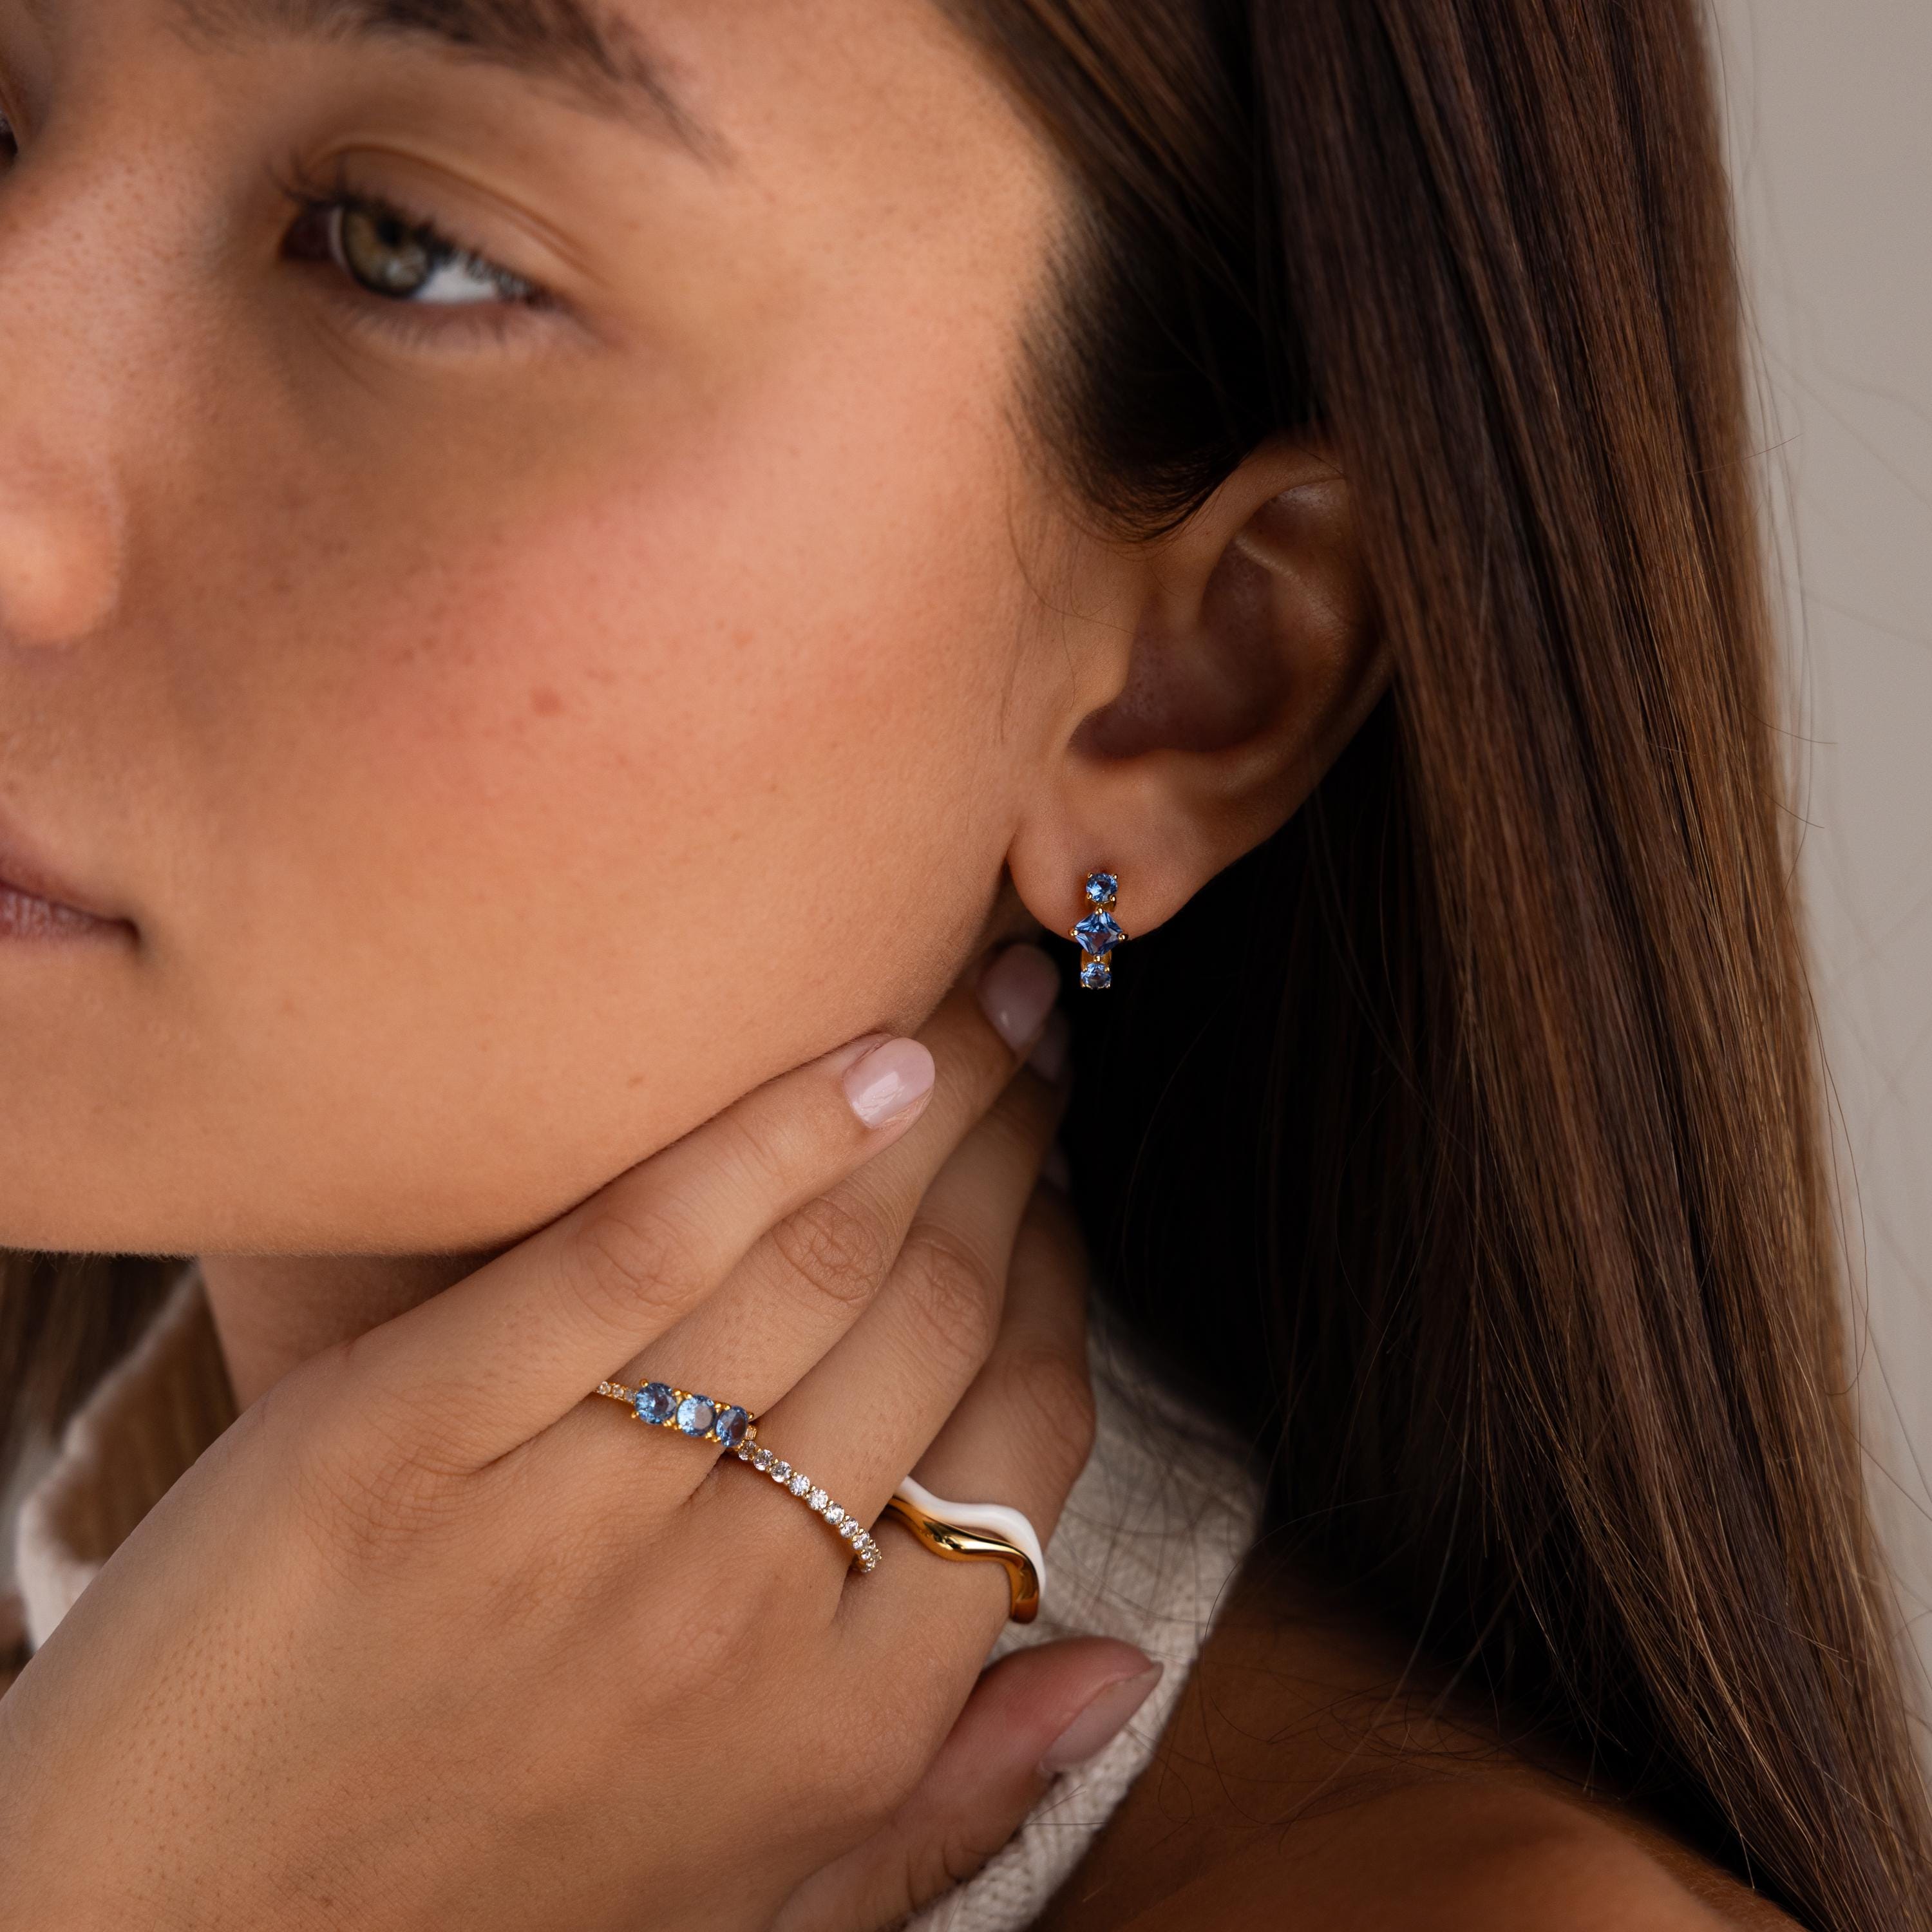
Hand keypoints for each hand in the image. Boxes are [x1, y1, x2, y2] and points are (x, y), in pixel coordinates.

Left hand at [0, 944, 1150, 1930]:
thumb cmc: (487, 1911)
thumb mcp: (760, 1900)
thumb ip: (953, 1789)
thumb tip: (1118, 1666)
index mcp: (841, 1723)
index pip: (1025, 1441)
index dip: (1058, 1280)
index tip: (1047, 1189)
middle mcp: (740, 1617)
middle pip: (939, 1312)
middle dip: (1016, 1148)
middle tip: (1034, 1034)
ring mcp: (575, 1524)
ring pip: (818, 1259)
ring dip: (932, 1101)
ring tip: (972, 998)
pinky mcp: (408, 1434)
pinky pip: (628, 1248)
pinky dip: (763, 1133)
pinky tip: (858, 1049)